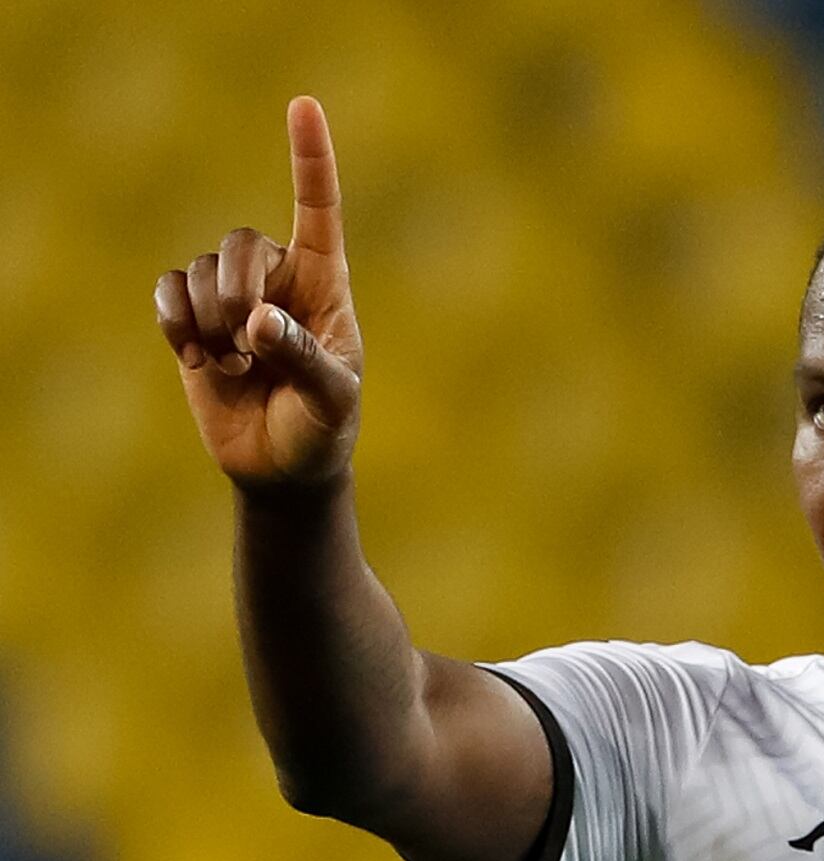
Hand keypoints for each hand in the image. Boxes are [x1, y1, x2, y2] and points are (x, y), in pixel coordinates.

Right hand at [154, 96, 362, 489]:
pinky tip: (197, 358)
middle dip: (237, 292)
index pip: (319, 211)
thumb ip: (302, 358)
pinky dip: (176, 321)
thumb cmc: (322, 431)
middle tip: (251, 347)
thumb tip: (258, 320)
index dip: (310, 158)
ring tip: (235, 365)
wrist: (282, 468)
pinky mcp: (194, 318)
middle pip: (240, 242)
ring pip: (200, 269)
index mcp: (326, 285)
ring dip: (209, 320)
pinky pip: (167, 289)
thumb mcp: (331, 401)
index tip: (302, 104)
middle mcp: (277, 280)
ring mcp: (231, 296)